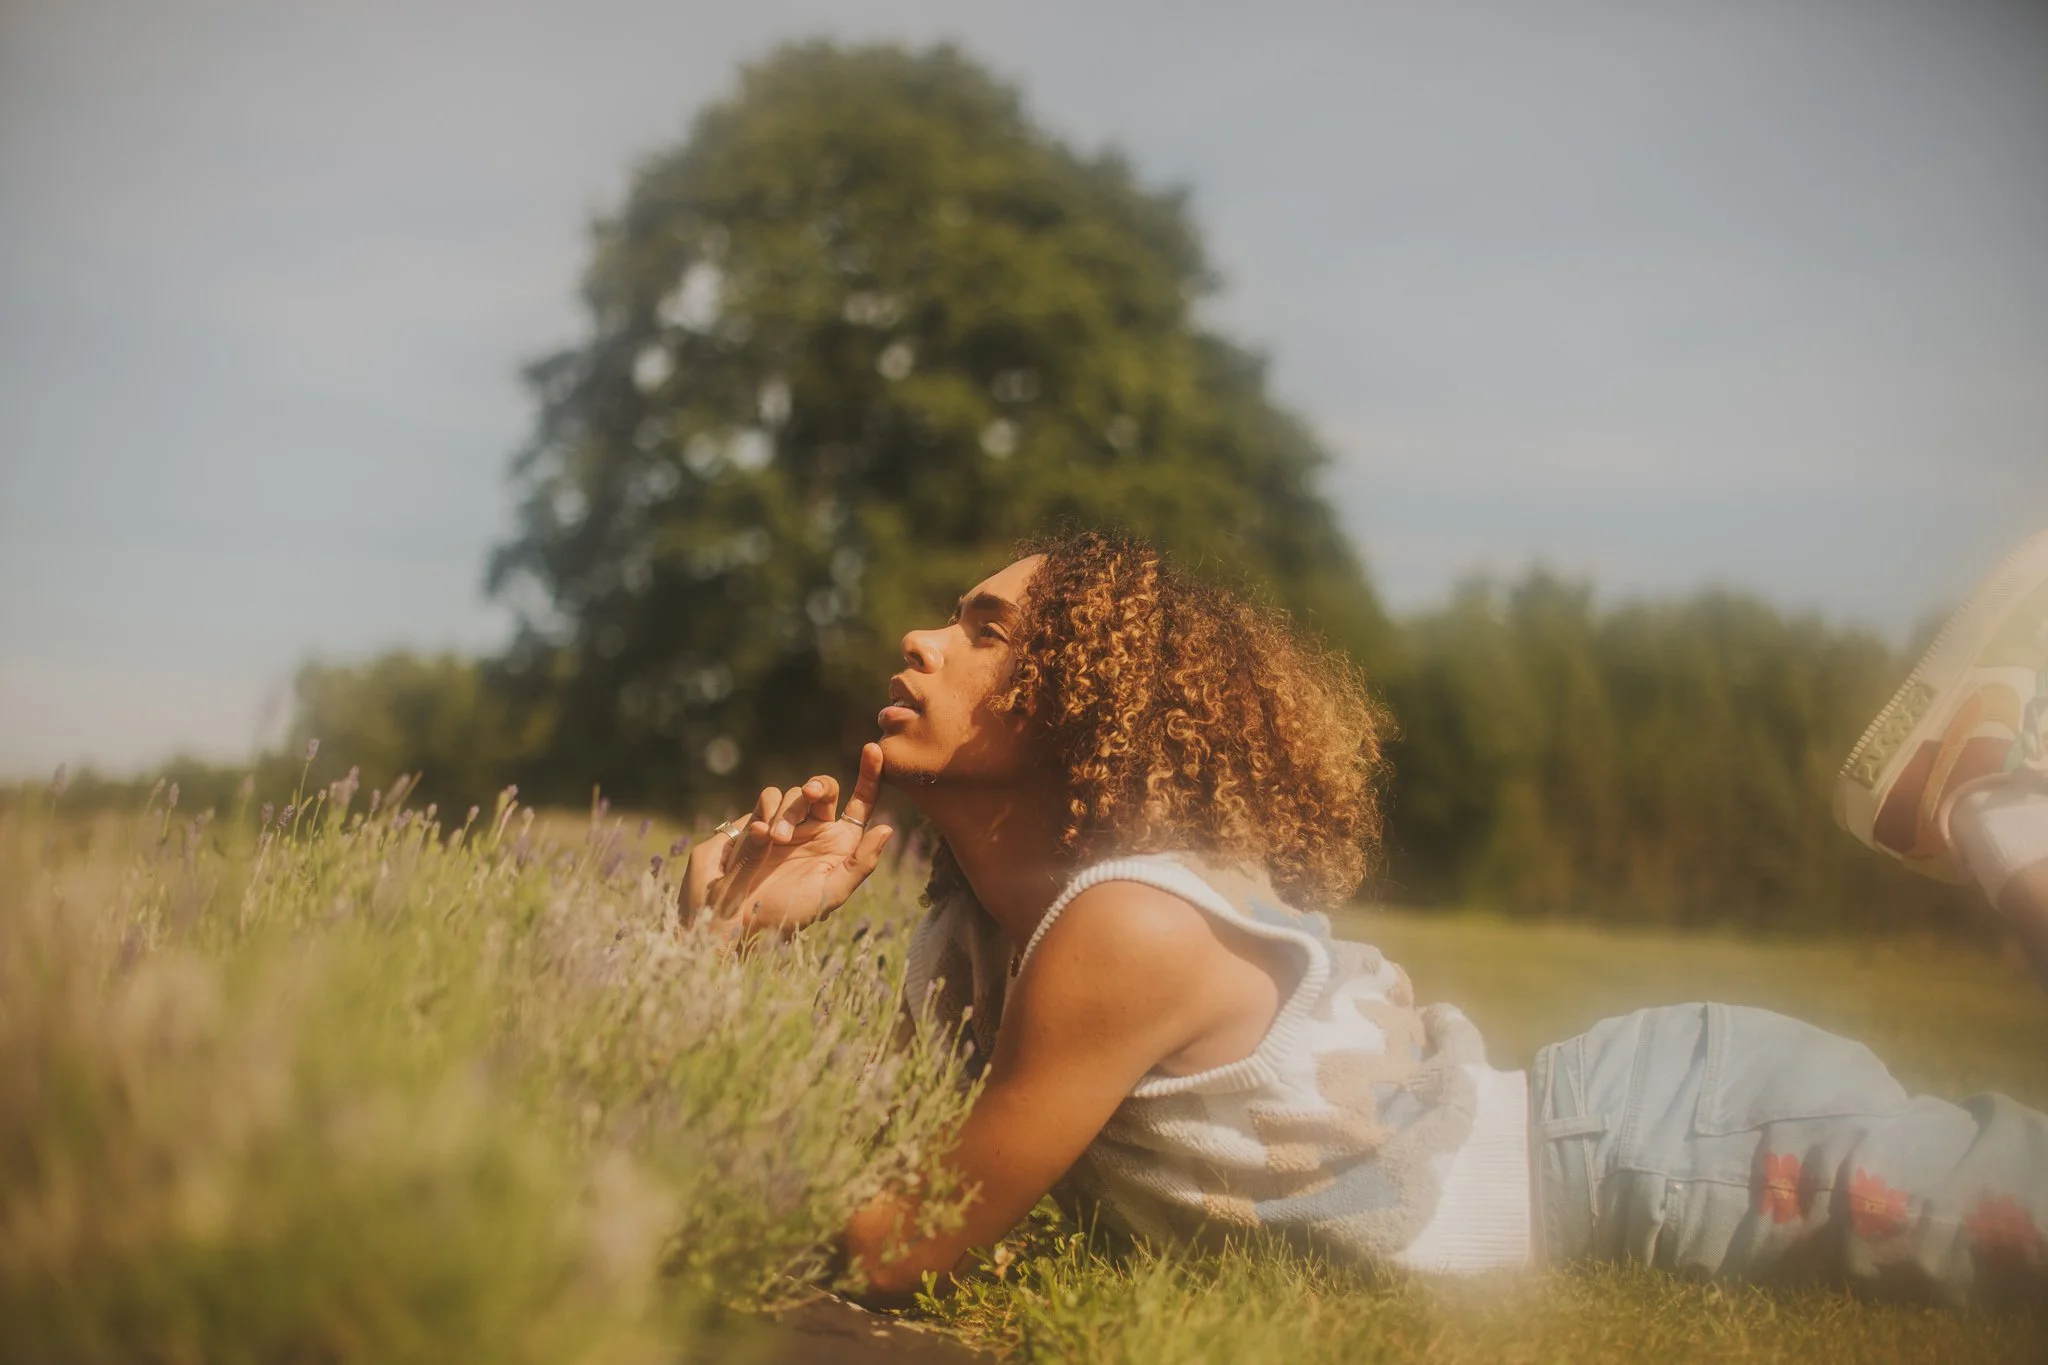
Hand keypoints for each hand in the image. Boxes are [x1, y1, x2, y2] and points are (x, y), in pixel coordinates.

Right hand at [683, 742, 893, 942]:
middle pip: (825, 789)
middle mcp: (815, 828)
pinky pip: (768, 799)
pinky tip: (762, 834)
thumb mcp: (831, 893)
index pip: (861, 803)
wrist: (738, 918)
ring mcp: (786, 822)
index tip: (873, 750)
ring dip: (788, 812)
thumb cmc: (789, 913)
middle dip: (819, 785)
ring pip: (794, 794)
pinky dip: (767, 810)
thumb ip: (861, 863)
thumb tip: (888, 828)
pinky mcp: (758, 820)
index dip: (870, 775)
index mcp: (839, 843)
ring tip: (776, 841)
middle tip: (812, 793)